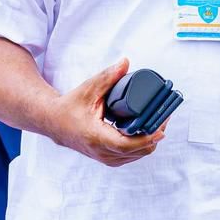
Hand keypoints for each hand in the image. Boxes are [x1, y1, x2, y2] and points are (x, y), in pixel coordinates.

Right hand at [47, 58, 166, 166]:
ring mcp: (103, 157)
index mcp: (95, 136)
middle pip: (135, 151)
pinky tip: (149, 133)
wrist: (55, 122)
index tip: (160, 129)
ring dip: (150, 142)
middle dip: (154, 136)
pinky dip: (141, 146)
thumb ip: (109, 76)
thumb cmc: (70, 105)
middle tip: (165, 117)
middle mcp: (100, 151)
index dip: (145, 138)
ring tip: (159, 122)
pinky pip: (130, 156)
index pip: (124, 144)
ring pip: (135, 156)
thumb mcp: (89, 88)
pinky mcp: (107, 158)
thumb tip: (125, 62)